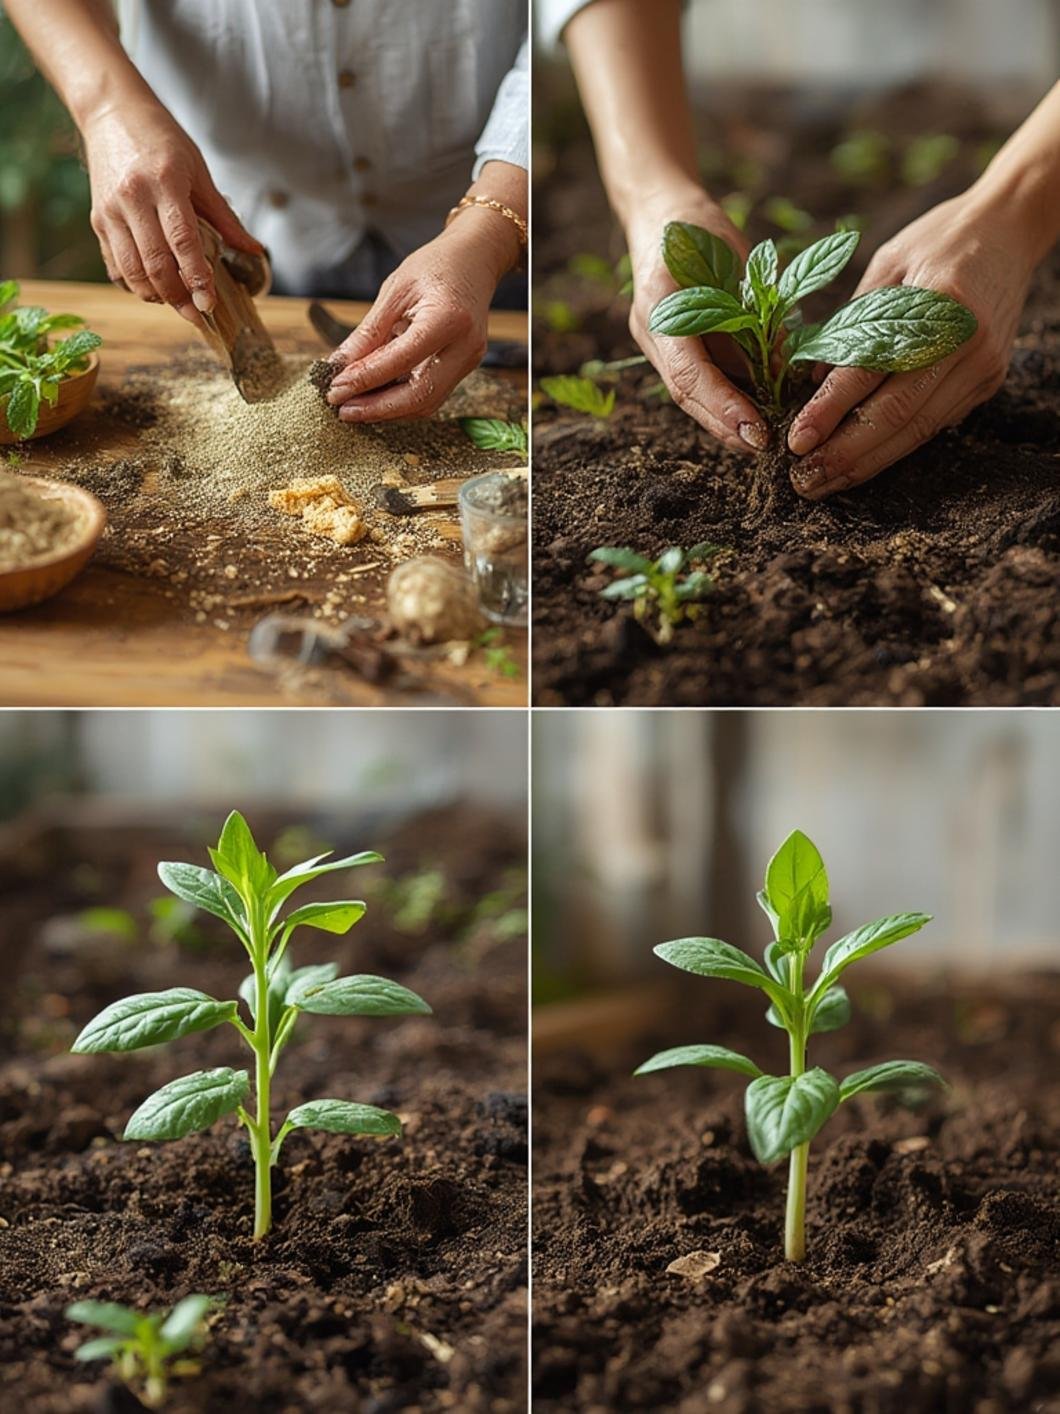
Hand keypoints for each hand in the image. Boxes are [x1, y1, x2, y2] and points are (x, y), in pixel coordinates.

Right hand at [83, 101, 262, 325]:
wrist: (111, 113)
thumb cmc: (161, 140)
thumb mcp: (199, 172)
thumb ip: (224, 217)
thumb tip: (254, 250)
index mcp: (164, 183)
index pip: (182, 241)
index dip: (196, 277)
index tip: (209, 304)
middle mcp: (132, 198)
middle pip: (155, 263)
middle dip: (178, 297)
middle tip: (197, 314)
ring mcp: (110, 211)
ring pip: (131, 270)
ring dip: (156, 295)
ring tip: (178, 303)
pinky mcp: (97, 219)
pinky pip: (115, 265)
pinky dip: (135, 284)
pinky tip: (154, 288)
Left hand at [327, 212, 514, 422]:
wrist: (475, 260)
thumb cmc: (435, 267)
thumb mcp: (395, 291)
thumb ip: (369, 332)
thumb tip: (340, 364)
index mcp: (448, 319)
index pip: (401, 361)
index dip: (365, 379)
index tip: (336, 389)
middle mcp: (465, 346)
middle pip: (419, 396)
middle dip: (378, 409)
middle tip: (343, 409)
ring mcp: (468, 361)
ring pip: (427, 403)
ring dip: (389, 411)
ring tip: (355, 407)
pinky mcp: (464, 368)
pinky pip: (432, 394)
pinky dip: (402, 401)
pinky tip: (377, 398)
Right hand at [626, 190, 769, 452]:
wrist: (662, 212)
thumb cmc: (697, 225)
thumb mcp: (735, 259)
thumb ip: (753, 310)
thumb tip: (783, 365)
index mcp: (658, 309)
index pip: (689, 373)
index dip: (723, 406)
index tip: (754, 430)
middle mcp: (653, 334)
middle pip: (687, 394)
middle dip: (724, 424)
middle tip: (762, 446)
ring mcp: (658, 344)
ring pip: (691, 395)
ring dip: (724, 421)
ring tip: (760, 440)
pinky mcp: (672, 348)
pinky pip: (699, 381)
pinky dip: (724, 401)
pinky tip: (751, 417)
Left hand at [786, 192, 1037, 498]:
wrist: (1009, 228)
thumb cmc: (939, 239)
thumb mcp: (887, 262)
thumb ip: (853, 321)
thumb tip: (815, 380)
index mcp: (939, 306)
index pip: (872, 371)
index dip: (831, 411)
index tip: (797, 441)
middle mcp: (966, 344)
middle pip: (896, 416)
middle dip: (845, 455)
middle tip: (803, 481)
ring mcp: (982, 369)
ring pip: (916, 431)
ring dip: (866, 464)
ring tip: (823, 483)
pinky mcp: (987, 383)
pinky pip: (933, 424)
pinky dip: (893, 448)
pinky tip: (860, 463)